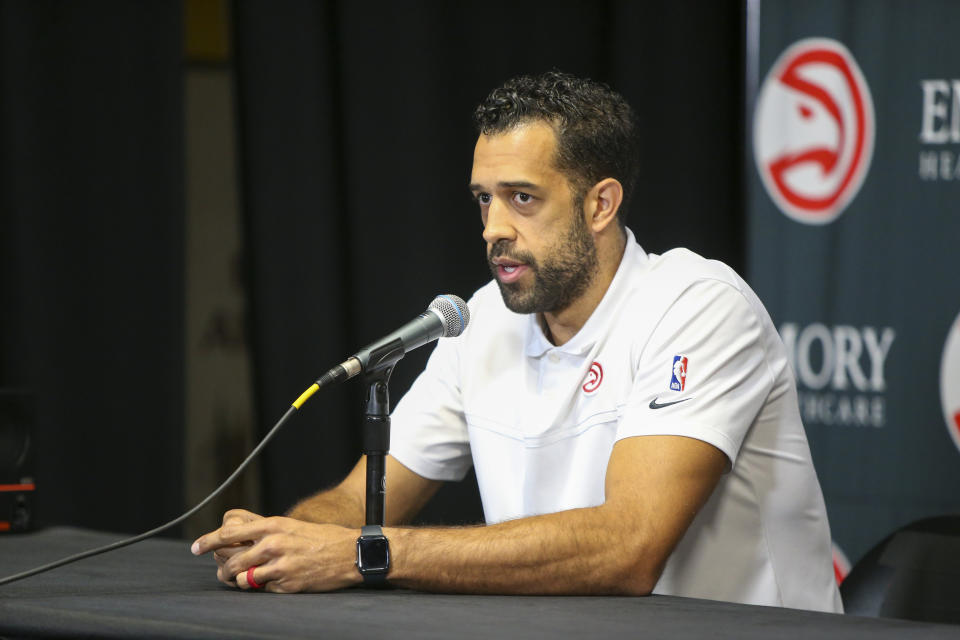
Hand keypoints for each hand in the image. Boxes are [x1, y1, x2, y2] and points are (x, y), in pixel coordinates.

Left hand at [192, 515, 359, 592]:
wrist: (349, 553)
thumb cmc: (321, 538)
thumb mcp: (292, 526)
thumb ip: (266, 532)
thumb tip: (239, 539)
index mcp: (274, 526)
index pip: (230, 533)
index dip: (208, 541)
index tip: (196, 547)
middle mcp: (274, 544)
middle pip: (232, 560)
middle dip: (223, 569)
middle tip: (222, 573)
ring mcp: (280, 565)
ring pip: (244, 578)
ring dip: (240, 581)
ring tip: (245, 580)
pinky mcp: (288, 584)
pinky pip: (264, 590)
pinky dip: (265, 588)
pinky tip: (277, 582)